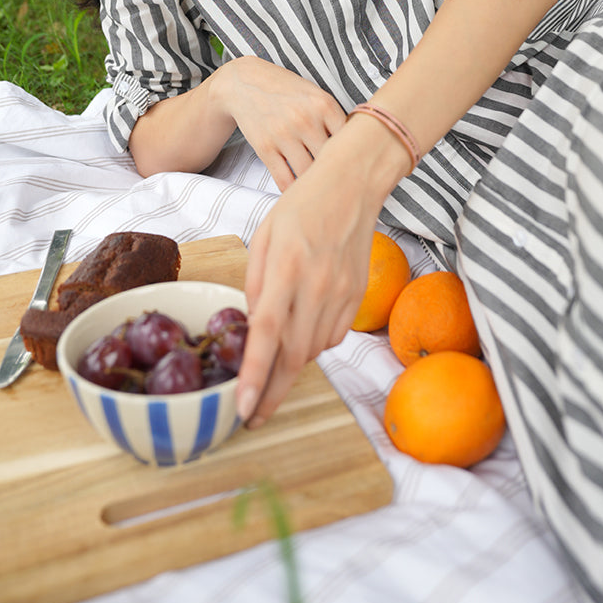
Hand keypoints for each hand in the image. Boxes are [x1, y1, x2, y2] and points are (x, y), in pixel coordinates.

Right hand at [218, 57, 346, 191]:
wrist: (245, 83)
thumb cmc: (286, 91)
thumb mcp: (316, 94)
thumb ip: (335, 118)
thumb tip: (357, 147)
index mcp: (324, 105)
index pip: (350, 140)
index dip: (355, 156)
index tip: (357, 167)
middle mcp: (306, 120)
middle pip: (331, 159)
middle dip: (338, 173)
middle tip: (344, 185)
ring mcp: (284, 135)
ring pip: (309, 173)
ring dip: (315, 184)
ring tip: (323, 192)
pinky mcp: (265, 148)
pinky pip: (284, 179)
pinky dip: (293, 190)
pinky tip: (299, 192)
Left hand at [236, 156, 381, 426]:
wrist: (353, 186)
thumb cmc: (301, 207)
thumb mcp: (264, 237)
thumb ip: (255, 285)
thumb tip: (251, 329)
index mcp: (286, 268)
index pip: (267, 333)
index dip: (255, 375)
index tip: (243, 407)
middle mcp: (318, 286)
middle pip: (293, 356)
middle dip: (273, 393)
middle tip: (253, 416)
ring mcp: (343, 294)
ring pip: (313, 350)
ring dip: (291, 366)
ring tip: (273, 368)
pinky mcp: (359, 297)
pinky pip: (333, 337)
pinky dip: (313, 344)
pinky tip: (302, 331)